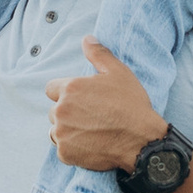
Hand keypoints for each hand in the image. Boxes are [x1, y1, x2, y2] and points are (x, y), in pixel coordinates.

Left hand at [46, 37, 163, 171]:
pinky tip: (91, 145)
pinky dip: (73, 149)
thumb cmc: (131, 105)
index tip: (82, 100)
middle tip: (91, 117)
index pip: (51, 89)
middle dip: (68, 113)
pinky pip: (62, 149)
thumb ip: (98, 54)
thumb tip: (87, 39)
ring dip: (68, 131)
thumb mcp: (118, 73)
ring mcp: (62, 133)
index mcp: (70, 89)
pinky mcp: (66, 154)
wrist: (141, 141)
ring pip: (56, 130)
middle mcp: (61, 110)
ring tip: (90, 132)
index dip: (65, 93)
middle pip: (54, 111)